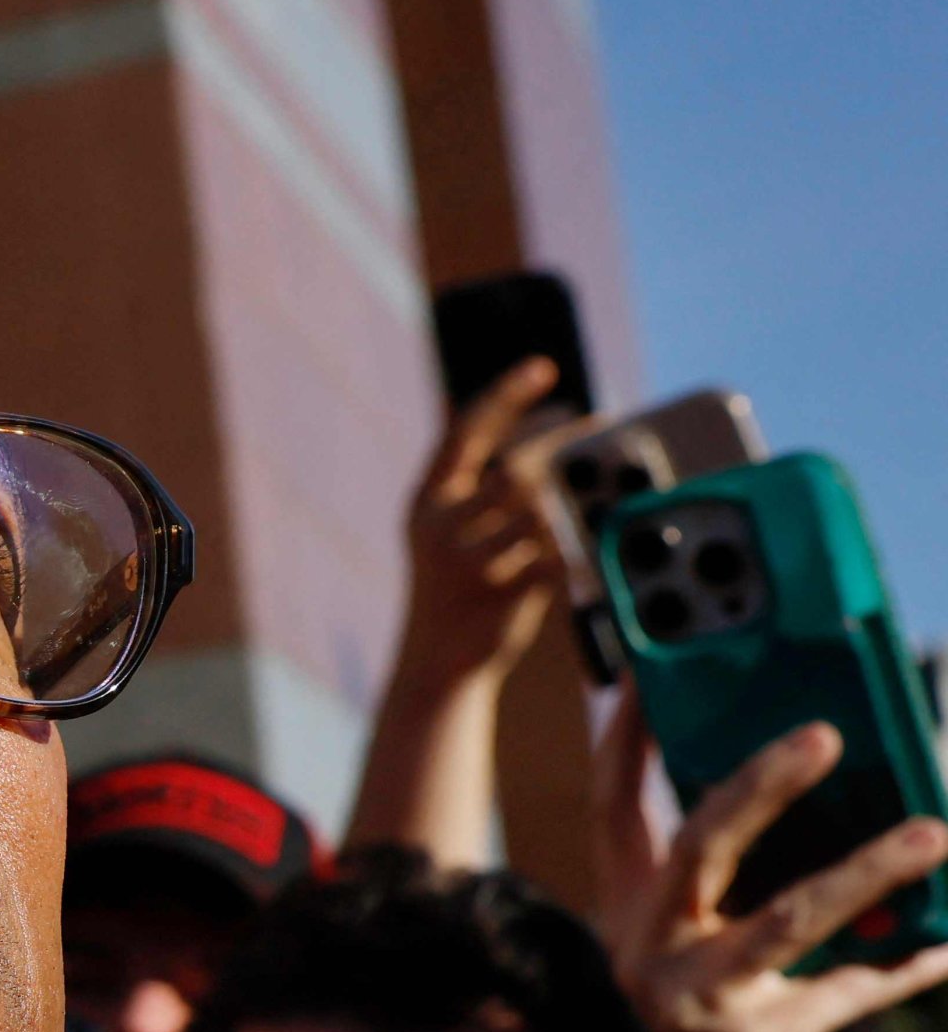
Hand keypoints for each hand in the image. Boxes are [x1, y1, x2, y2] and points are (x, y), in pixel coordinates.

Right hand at [396, 356, 573, 679]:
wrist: (434, 663)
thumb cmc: (457, 587)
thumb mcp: (452, 532)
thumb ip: (487, 490)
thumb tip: (555, 441)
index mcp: (426, 502)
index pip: (466, 432)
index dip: (505, 396)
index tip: (544, 368)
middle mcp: (439, 527)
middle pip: (517, 469)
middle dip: (565, 450)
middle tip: (604, 434)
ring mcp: (467, 562)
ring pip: (542, 511)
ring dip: (578, 500)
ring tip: (606, 488)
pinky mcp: (501, 593)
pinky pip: (558, 553)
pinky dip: (583, 544)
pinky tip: (598, 537)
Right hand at [588, 701, 947, 1031]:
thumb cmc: (761, 1025)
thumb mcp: (735, 944)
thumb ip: (755, 877)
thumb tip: (835, 777)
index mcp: (635, 917)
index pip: (615, 812)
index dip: (626, 743)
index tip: (646, 674)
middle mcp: (648, 956)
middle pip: (696, 847)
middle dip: (760, 784)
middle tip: (826, 734)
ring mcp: (693, 1006)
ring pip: (786, 919)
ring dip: (866, 872)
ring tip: (933, 833)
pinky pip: (850, 988)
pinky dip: (908, 962)